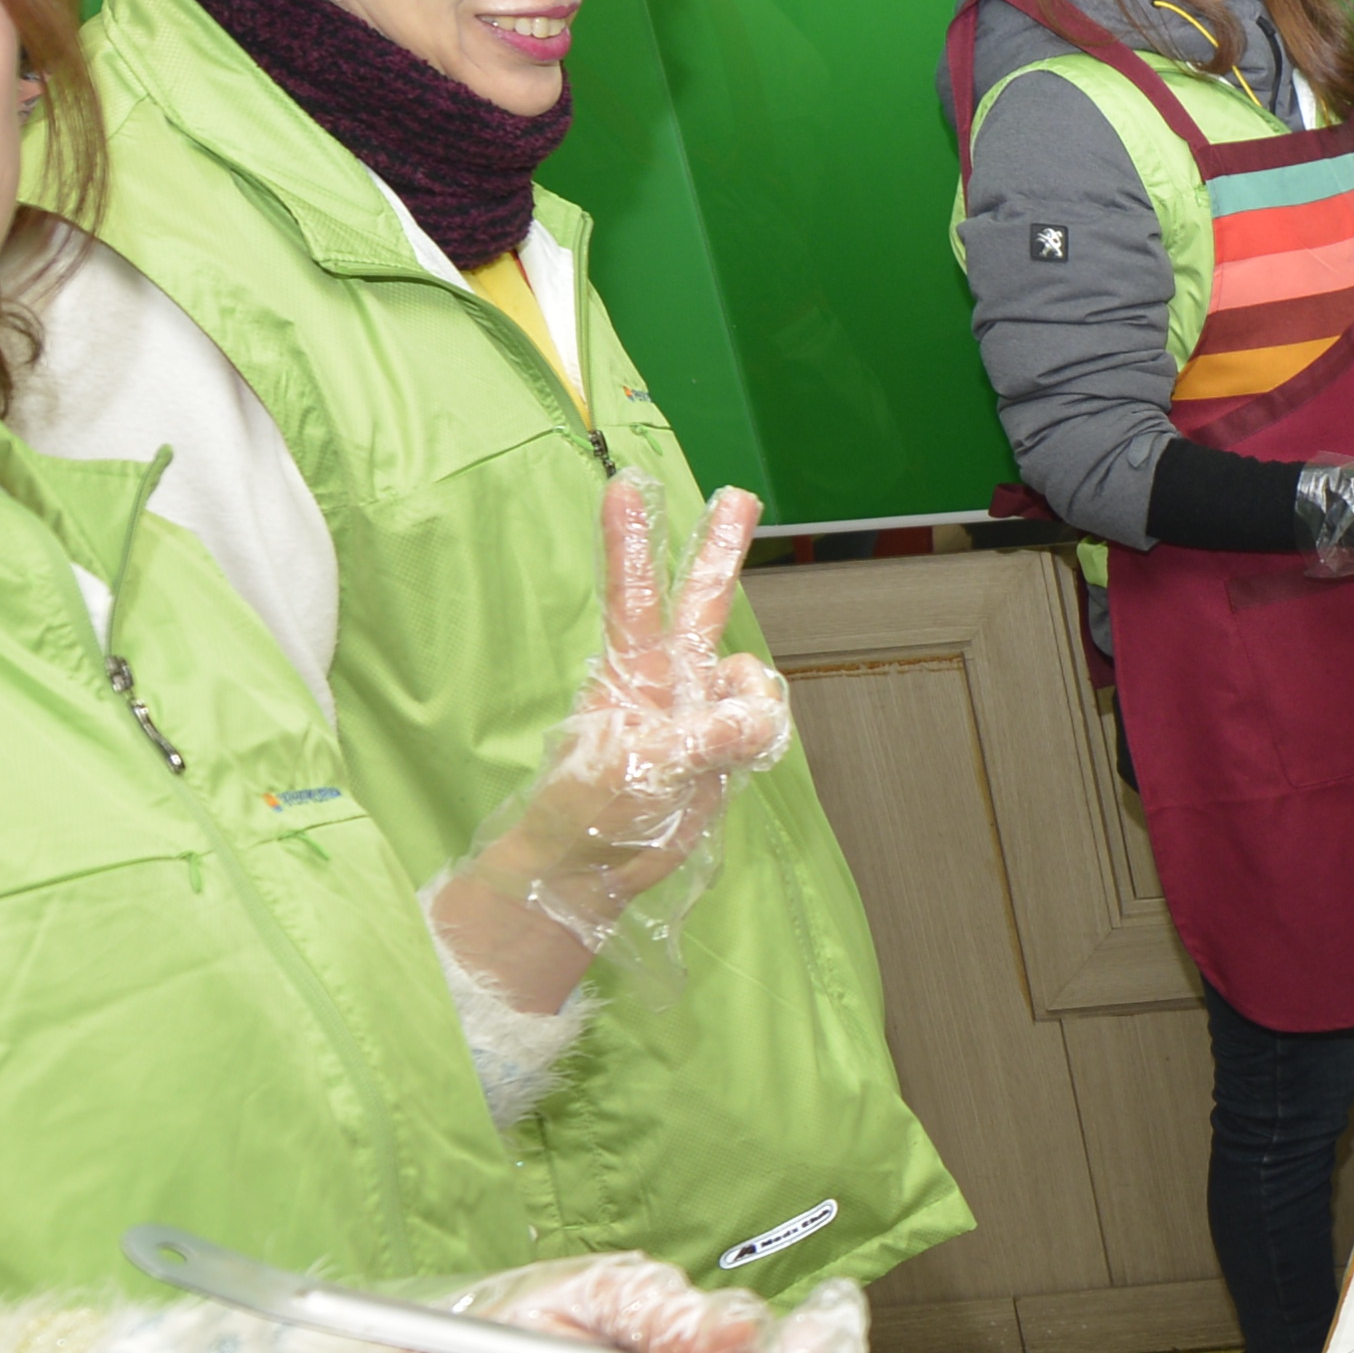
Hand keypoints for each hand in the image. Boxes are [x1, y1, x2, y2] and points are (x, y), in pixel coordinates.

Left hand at [493, 480, 791, 943]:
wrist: (593, 867)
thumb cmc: (590, 809)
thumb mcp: (642, 767)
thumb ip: (706, 734)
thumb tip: (758, 721)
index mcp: (632, 671)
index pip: (633, 593)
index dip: (631, 540)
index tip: (625, 485)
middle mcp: (669, 677)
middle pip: (702, 599)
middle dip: (722, 547)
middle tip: (741, 495)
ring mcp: (698, 708)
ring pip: (750, 675)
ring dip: (754, 701)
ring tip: (731, 745)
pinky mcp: (722, 744)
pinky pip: (764, 721)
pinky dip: (761, 738)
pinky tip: (738, 762)